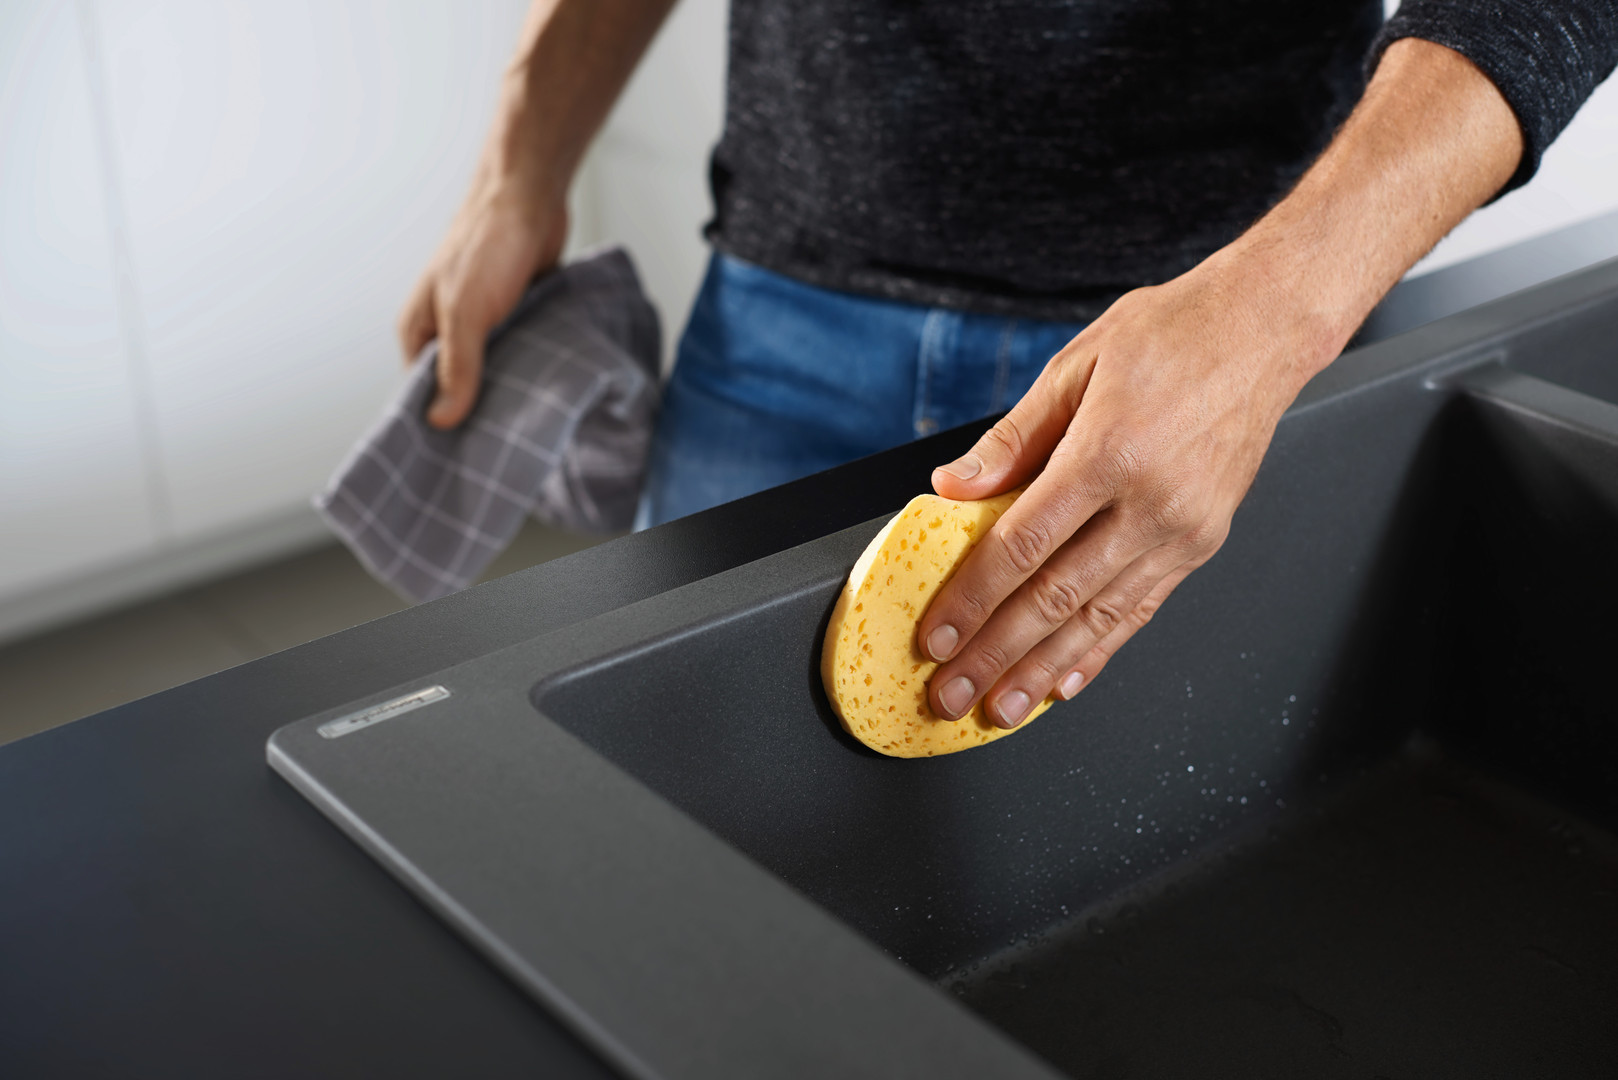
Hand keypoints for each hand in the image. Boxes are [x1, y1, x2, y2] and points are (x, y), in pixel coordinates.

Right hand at [398, 176, 567, 429]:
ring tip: (525, 431)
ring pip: (493, 372)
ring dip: (509, 392)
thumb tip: (441, 419)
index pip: (420, 395)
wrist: (529, 197)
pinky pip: (520, 355)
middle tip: (500, 452)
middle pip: (458, 387)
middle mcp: (447, 330)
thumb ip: (457, 367)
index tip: (458, 460)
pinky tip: (546, 393)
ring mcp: (482, 324)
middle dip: (477, 414)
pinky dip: (530, 369)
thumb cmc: (488, 244)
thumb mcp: (467, 313)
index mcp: (419, 331)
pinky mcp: (516, 317)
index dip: (438, 425)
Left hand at [919, 251, 1337, 726]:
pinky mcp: (1204, 541)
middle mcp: (1152, 502)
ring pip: (1100, 618)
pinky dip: (1100, 651)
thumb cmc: (1174, 333)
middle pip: (1055, 597)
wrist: (1267, 326)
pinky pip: (1142, 609)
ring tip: (1000, 710)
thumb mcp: (1077, 364)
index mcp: (1111, 451)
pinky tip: (1065, 682)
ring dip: (1042, 671)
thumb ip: (1012, 438)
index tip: (937, 637)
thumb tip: (952, 488)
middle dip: (996, 655)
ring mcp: (1184, 529)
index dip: (973, 600)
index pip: (1022, 546)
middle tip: (951, 694)